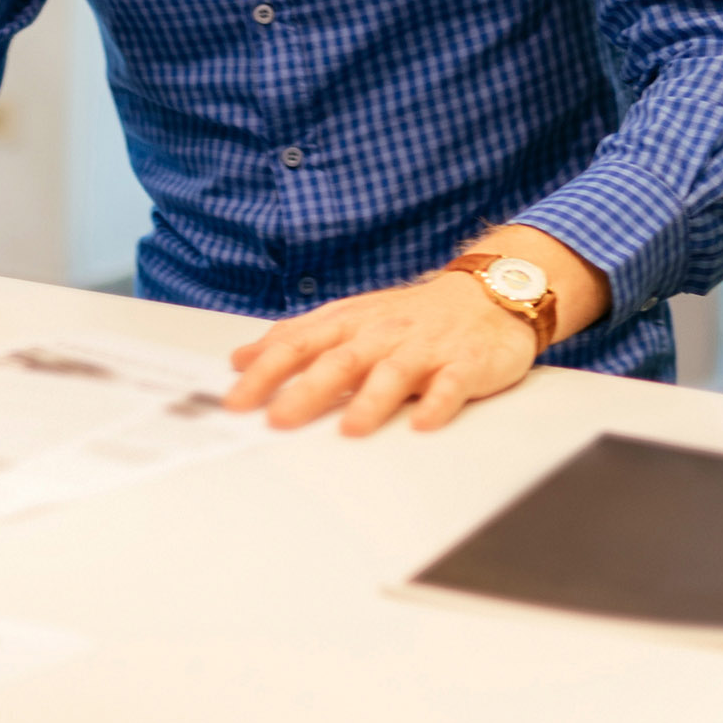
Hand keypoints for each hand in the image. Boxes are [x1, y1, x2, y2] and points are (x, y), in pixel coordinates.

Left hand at [225, 267, 545, 435]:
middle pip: (340, 361)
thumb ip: (298, 339)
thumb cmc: (410, 315)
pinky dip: (437, 403)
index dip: (265, 373)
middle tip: (278, 421)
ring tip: (351, 428)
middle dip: (307, 391)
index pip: (299, 345)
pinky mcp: (465, 364)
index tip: (235, 401)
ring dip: (371, 400)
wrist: (487, 293)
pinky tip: (423, 422)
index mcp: (350, 323)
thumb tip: (242, 358)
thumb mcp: (348, 318)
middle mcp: (383, 334)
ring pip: (394, 373)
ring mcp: (424, 348)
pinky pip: (451, 384)